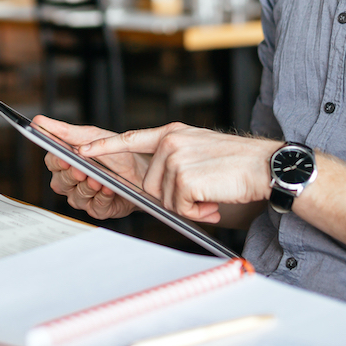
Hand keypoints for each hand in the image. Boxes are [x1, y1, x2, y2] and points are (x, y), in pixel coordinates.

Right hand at [33, 116, 144, 219]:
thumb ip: (63, 131)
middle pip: (60, 182)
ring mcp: (83, 197)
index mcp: (65, 162)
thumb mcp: (90, 136)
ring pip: (76, 197)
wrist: (141, 169)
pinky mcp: (98, 209)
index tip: (63, 156)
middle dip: (71, 176)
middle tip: (81, 169)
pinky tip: (108, 189)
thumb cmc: (114, 153)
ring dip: (87, 188)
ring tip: (98, 179)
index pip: (52, 162)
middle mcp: (70, 182)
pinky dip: (102, 198)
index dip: (57, 161)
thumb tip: (38, 120)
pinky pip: (95, 207)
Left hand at [80, 123, 278, 223]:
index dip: (102, 145)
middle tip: (201, 194)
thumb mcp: (199, 153)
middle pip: (149, 184)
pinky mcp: (184, 177)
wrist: (267, 167)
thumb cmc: (236, 166)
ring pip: (163, 198)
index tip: (78, 147)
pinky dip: (197, 212)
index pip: (129, 138)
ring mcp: (175, 158)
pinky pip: (179, 208)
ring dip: (188, 206)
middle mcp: (169, 142)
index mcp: (171, 134)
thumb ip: (172, 162)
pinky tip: (214, 201)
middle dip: (173, 198)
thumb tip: (153, 188)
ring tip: (212, 194)